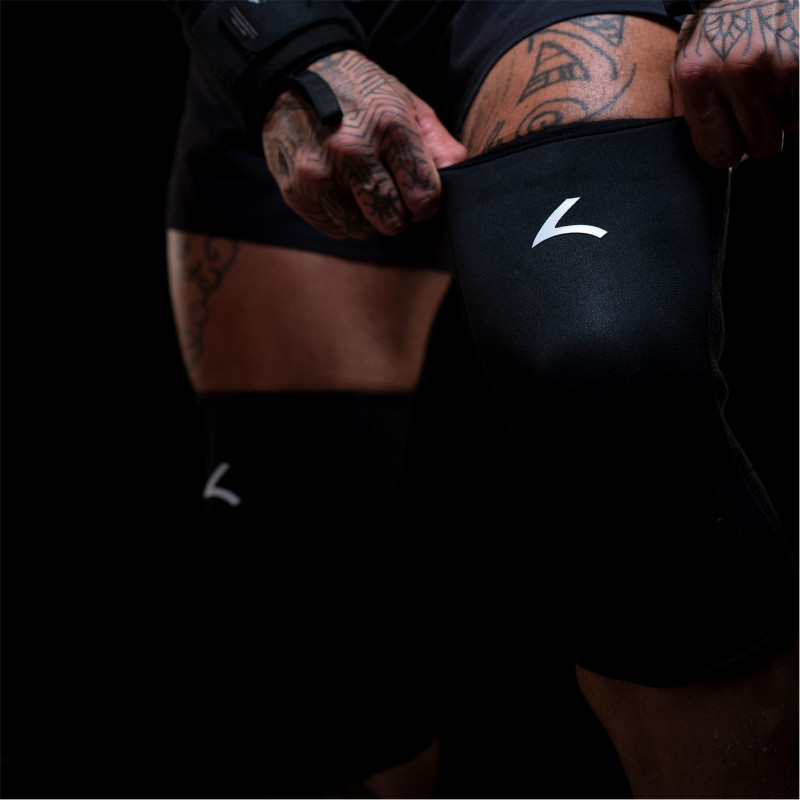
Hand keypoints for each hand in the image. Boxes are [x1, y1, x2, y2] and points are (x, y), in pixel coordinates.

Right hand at [262, 50, 466, 239]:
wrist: (291, 75)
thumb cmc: (360, 94)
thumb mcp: (407, 105)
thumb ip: (439, 146)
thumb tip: (461, 181)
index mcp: (389, 125)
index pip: (424, 196)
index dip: (427, 202)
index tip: (419, 193)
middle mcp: (351, 151)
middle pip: (392, 222)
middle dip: (398, 214)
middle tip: (391, 191)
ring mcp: (319, 174)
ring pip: (363, 231)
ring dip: (369, 217)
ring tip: (360, 184)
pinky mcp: (296, 192)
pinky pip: (336, 229)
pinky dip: (343, 216)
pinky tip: (339, 186)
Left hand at [670, 0, 797, 167]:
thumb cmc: (718, 27)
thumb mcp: (687, 64)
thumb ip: (692, 111)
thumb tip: (708, 156)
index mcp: (697, 77)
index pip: (719, 154)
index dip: (730, 148)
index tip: (732, 132)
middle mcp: (736, 71)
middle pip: (760, 147)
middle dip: (761, 131)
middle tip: (756, 101)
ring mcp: (778, 62)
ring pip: (789, 126)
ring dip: (784, 110)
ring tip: (771, 77)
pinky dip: (798, 94)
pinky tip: (787, 68)